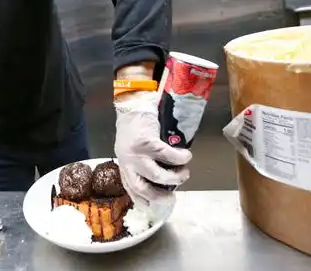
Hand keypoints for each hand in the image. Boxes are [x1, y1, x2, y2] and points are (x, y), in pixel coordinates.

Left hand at [114, 91, 191, 206]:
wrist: (132, 105)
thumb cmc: (134, 128)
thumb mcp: (131, 150)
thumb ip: (142, 163)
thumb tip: (165, 178)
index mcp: (124, 165)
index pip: (131, 189)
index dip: (143, 201)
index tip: (155, 206)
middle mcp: (128, 162)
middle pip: (142, 188)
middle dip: (160, 197)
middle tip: (174, 197)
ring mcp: (136, 153)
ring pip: (157, 176)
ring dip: (175, 177)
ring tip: (185, 172)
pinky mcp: (147, 142)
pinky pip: (167, 155)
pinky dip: (180, 158)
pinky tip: (186, 156)